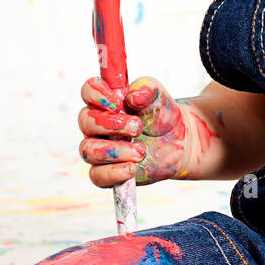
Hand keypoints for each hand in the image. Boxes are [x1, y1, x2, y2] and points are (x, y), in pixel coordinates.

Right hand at [78, 76, 192, 187]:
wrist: (180, 140)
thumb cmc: (161, 115)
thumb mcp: (158, 96)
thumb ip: (146, 89)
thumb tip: (133, 96)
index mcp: (105, 102)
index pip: (87, 91)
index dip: (96, 94)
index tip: (117, 102)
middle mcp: (97, 125)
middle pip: (85, 122)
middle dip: (110, 124)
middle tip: (137, 127)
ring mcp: (100, 149)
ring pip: (88, 150)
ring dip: (115, 150)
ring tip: (141, 150)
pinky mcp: (107, 171)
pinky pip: (97, 175)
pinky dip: (113, 172)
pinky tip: (132, 168)